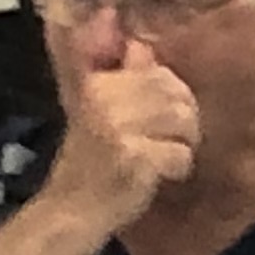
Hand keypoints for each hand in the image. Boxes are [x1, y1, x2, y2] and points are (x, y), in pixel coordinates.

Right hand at [46, 43, 199, 230]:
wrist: (71, 210)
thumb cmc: (91, 161)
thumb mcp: (96, 110)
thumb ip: (121, 75)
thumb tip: (142, 45)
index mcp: (97, 84)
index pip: (155, 70)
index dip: (170, 92)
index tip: (158, 117)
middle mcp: (104, 100)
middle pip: (174, 93)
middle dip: (182, 117)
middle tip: (171, 139)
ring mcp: (118, 128)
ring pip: (183, 119)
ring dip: (184, 141)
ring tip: (166, 155)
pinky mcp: (135, 157)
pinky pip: (181, 152)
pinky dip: (179, 167)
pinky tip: (162, 175)